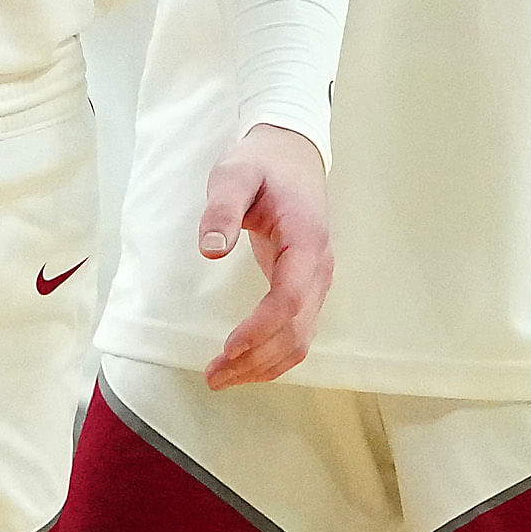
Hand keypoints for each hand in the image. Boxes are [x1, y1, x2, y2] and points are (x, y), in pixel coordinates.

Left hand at [196, 123, 330, 388]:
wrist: (293, 154)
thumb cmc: (263, 163)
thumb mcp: (236, 173)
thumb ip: (223, 208)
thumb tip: (211, 249)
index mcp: (306, 240)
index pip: (290, 298)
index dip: (261, 328)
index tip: (229, 348)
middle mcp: (319, 267)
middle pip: (296, 328)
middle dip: (256, 358)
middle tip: (213, 375)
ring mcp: (317, 280)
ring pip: (300, 338)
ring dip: (263, 365)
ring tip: (221, 377)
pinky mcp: (307, 286)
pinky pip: (298, 332)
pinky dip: (273, 356)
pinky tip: (245, 365)